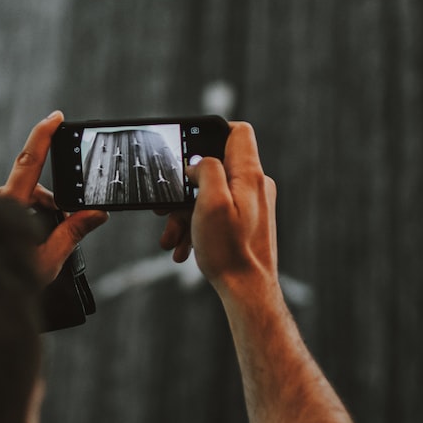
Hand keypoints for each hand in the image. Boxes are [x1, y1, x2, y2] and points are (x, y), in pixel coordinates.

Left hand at [0, 111, 108, 284]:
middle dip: (51, 203)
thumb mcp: (45, 261)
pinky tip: (25, 244)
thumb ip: (71, 233)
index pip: (28, 162)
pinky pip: (6, 209)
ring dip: (35, 215)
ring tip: (41, 245)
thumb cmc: (3, 284)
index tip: (55, 117)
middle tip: (66, 227)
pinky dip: (20, 220)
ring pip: (19, 201)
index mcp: (7, 207)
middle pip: (30, 188)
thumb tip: (97, 213)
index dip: (43, 135)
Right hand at [159, 122, 277, 288]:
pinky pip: (217, 214)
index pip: (238, 132)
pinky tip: (184, 246)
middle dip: (186, 187)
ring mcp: (252, 206)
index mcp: (249, 175)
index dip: (211, 133)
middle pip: (215, 168)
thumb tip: (197, 163)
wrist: (247, 291)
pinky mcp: (247, 223)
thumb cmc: (230, 250)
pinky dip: (198, 226)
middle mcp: (254, 187)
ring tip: (173, 236)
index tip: (188, 149)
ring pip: (211, 195)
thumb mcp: (211, 202)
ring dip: (186, 213)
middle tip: (168, 206)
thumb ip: (206, 170)